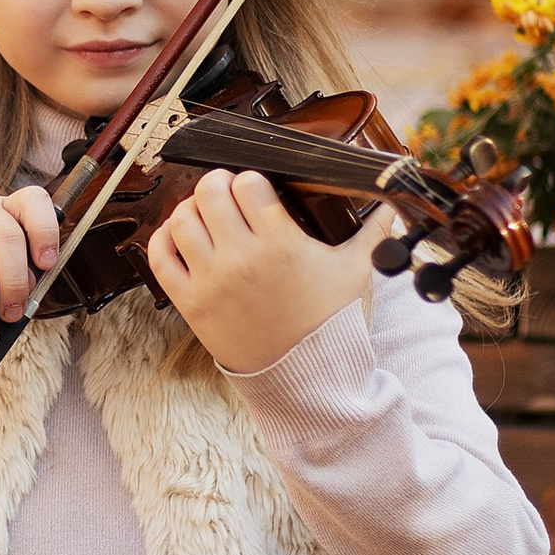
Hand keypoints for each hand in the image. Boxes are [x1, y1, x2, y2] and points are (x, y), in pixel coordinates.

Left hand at [146, 168, 381, 372]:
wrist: (304, 374)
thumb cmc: (327, 321)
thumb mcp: (355, 272)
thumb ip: (374, 233)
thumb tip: (394, 207)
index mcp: (281, 243)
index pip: (249, 183)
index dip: (251, 180)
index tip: (256, 190)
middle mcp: (242, 258)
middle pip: (210, 192)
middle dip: (219, 185)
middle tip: (227, 194)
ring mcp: (211, 281)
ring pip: (182, 219)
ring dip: (192, 209)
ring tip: (206, 214)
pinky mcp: (190, 303)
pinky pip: (160, 257)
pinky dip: (164, 239)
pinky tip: (180, 237)